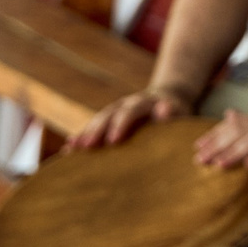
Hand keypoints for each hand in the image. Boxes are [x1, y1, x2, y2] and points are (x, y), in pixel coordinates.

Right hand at [67, 86, 193, 150]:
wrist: (168, 97)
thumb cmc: (176, 112)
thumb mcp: (178, 110)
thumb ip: (170, 112)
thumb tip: (165, 110)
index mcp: (144, 102)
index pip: (131, 110)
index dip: (121, 124)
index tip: (113, 140)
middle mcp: (126, 104)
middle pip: (109, 115)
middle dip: (97, 131)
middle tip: (87, 146)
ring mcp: (115, 111)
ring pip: (98, 121)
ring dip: (85, 134)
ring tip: (72, 149)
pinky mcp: (109, 121)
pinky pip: (93, 129)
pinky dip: (81, 138)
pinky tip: (69, 149)